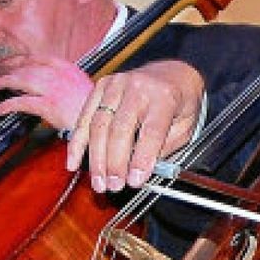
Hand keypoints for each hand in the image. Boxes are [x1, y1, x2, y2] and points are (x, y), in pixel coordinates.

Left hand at [0, 56, 94, 130]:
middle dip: (14, 71)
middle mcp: (59, 76)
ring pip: (23, 81)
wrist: (101, 122)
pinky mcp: (47, 105)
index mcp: (69, 69)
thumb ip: (69, 83)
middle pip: (30, 69)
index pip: (43, 59)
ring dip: (6, 82)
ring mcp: (52, 89)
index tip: (18, 62)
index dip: (27, 60)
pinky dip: (7, 105)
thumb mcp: (85, 88)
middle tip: (2, 75)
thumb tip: (53, 86)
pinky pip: (21, 102)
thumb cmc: (94, 110)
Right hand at [66, 60, 204, 191]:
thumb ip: (164, 148)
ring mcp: (116, 85)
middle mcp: (138, 87)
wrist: (174, 73)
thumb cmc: (180, 102)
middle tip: (113, 186)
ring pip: (99, 125)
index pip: (151, 131)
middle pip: (120, 129)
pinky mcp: (101, 86)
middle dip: (114, 163)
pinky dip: (77, 143)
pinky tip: (73, 162)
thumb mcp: (185, 127)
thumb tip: (140, 172)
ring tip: (98, 182)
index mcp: (164, 97)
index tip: (135, 181)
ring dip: (95, 158)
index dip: (141, 159)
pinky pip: (84, 117)